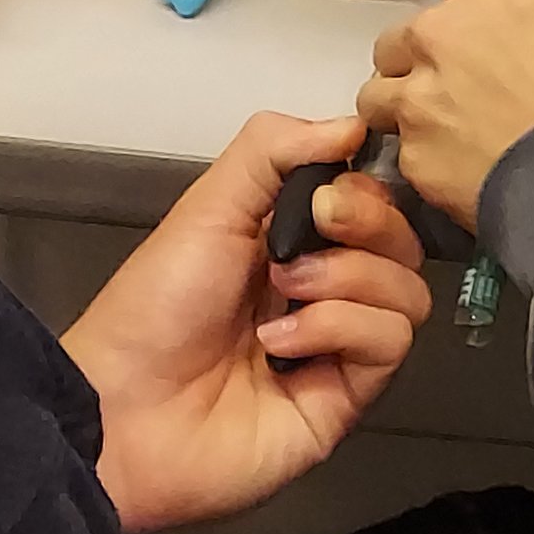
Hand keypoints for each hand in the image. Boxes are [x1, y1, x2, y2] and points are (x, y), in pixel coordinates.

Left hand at [61, 112, 429, 533]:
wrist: (125, 409)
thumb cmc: (156, 305)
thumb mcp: (209, 207)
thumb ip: (273, 149)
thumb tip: (353, 124)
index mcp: (293, 239)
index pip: (373, 200)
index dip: (364, 190)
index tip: (328, 193)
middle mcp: (326, 288)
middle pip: (403, 243)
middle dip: (367, 227)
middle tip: (300, 244)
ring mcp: (339, 345)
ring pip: (407, 292)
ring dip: (347, 280)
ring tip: (282, 294)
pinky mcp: (347, 397)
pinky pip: (389, 344)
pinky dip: (337, 329)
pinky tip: (281, 343)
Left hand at [358, 0, 533, 229]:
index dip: (485, 20)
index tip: (502, 42)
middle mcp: (438, 35)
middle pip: (403, 41)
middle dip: (424, 62)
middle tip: (463, 89)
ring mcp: (420, 99)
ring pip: (380, 97)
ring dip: (405, 111)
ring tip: (445, 136)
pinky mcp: (416, 160)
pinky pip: (404, 158)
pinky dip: (426, 166)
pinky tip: (462, 176)